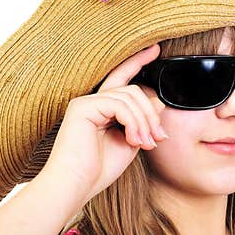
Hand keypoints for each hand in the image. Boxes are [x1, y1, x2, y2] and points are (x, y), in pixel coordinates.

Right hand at [38, 43, 168, 202]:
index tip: (156, 49)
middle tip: (158, 138)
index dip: (138, 61)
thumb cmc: (99, 170)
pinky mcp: (82, 107)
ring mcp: (85, 102)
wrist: (75, 185)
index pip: (122, 78)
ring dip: (145, 122)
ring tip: (145, 144)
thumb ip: (142, 122)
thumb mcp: (131, 142)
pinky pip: (120, 104)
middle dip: (151, 114)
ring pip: (130, 96)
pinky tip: (133, 141)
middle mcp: (91, 101)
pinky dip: (134, 123)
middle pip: (133, 90)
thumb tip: (158, 100)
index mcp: (101, 109)